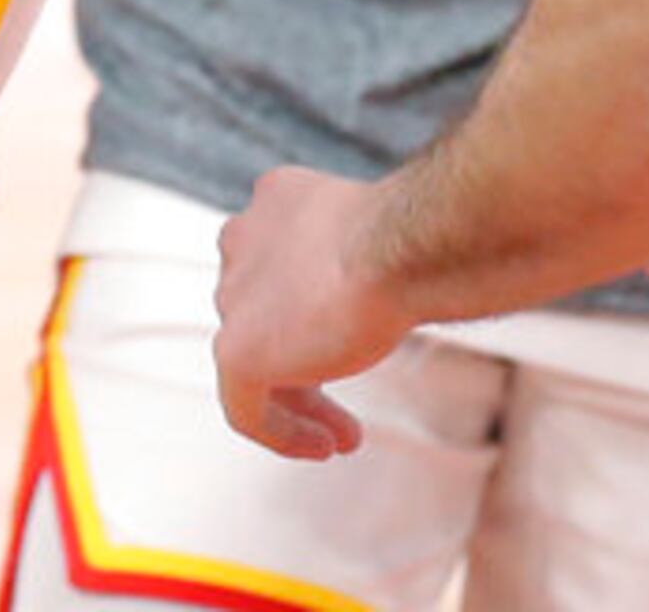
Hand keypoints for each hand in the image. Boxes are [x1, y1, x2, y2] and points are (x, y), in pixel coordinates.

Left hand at [212, 166, 410, 461]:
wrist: (400, 248)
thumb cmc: (415, 235)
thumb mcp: (386, 232)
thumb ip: (370, 252)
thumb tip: (404, 271)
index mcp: (275, 202)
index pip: (279, 263)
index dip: (309, 308)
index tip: (347, 338)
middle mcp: (243, 241)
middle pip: (264, 314)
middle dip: (303, 362)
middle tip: (343, 401)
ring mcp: (233, 295)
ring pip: (255, 361)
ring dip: (299, 403)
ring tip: (340, 438)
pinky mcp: (236, 348)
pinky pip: (245, 406)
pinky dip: (281, 431)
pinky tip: (322, 446)